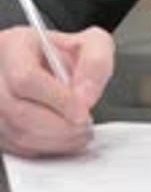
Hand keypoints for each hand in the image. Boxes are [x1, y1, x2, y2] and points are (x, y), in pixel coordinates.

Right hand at [0, 25, 114, 156]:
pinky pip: (18, 147)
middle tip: (85, 125)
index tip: (83, 111)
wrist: (55, 67)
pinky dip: (46, 148)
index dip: (57, 99)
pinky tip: (65, 138)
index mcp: (13, 46)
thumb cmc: (66, 53)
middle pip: (19, 110)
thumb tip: (85, 97)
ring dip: (55, 140)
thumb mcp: (91, 43)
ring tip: (80, 132)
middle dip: (60, 125)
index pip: (26, 77)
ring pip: (17, 132)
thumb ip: (95, 63)